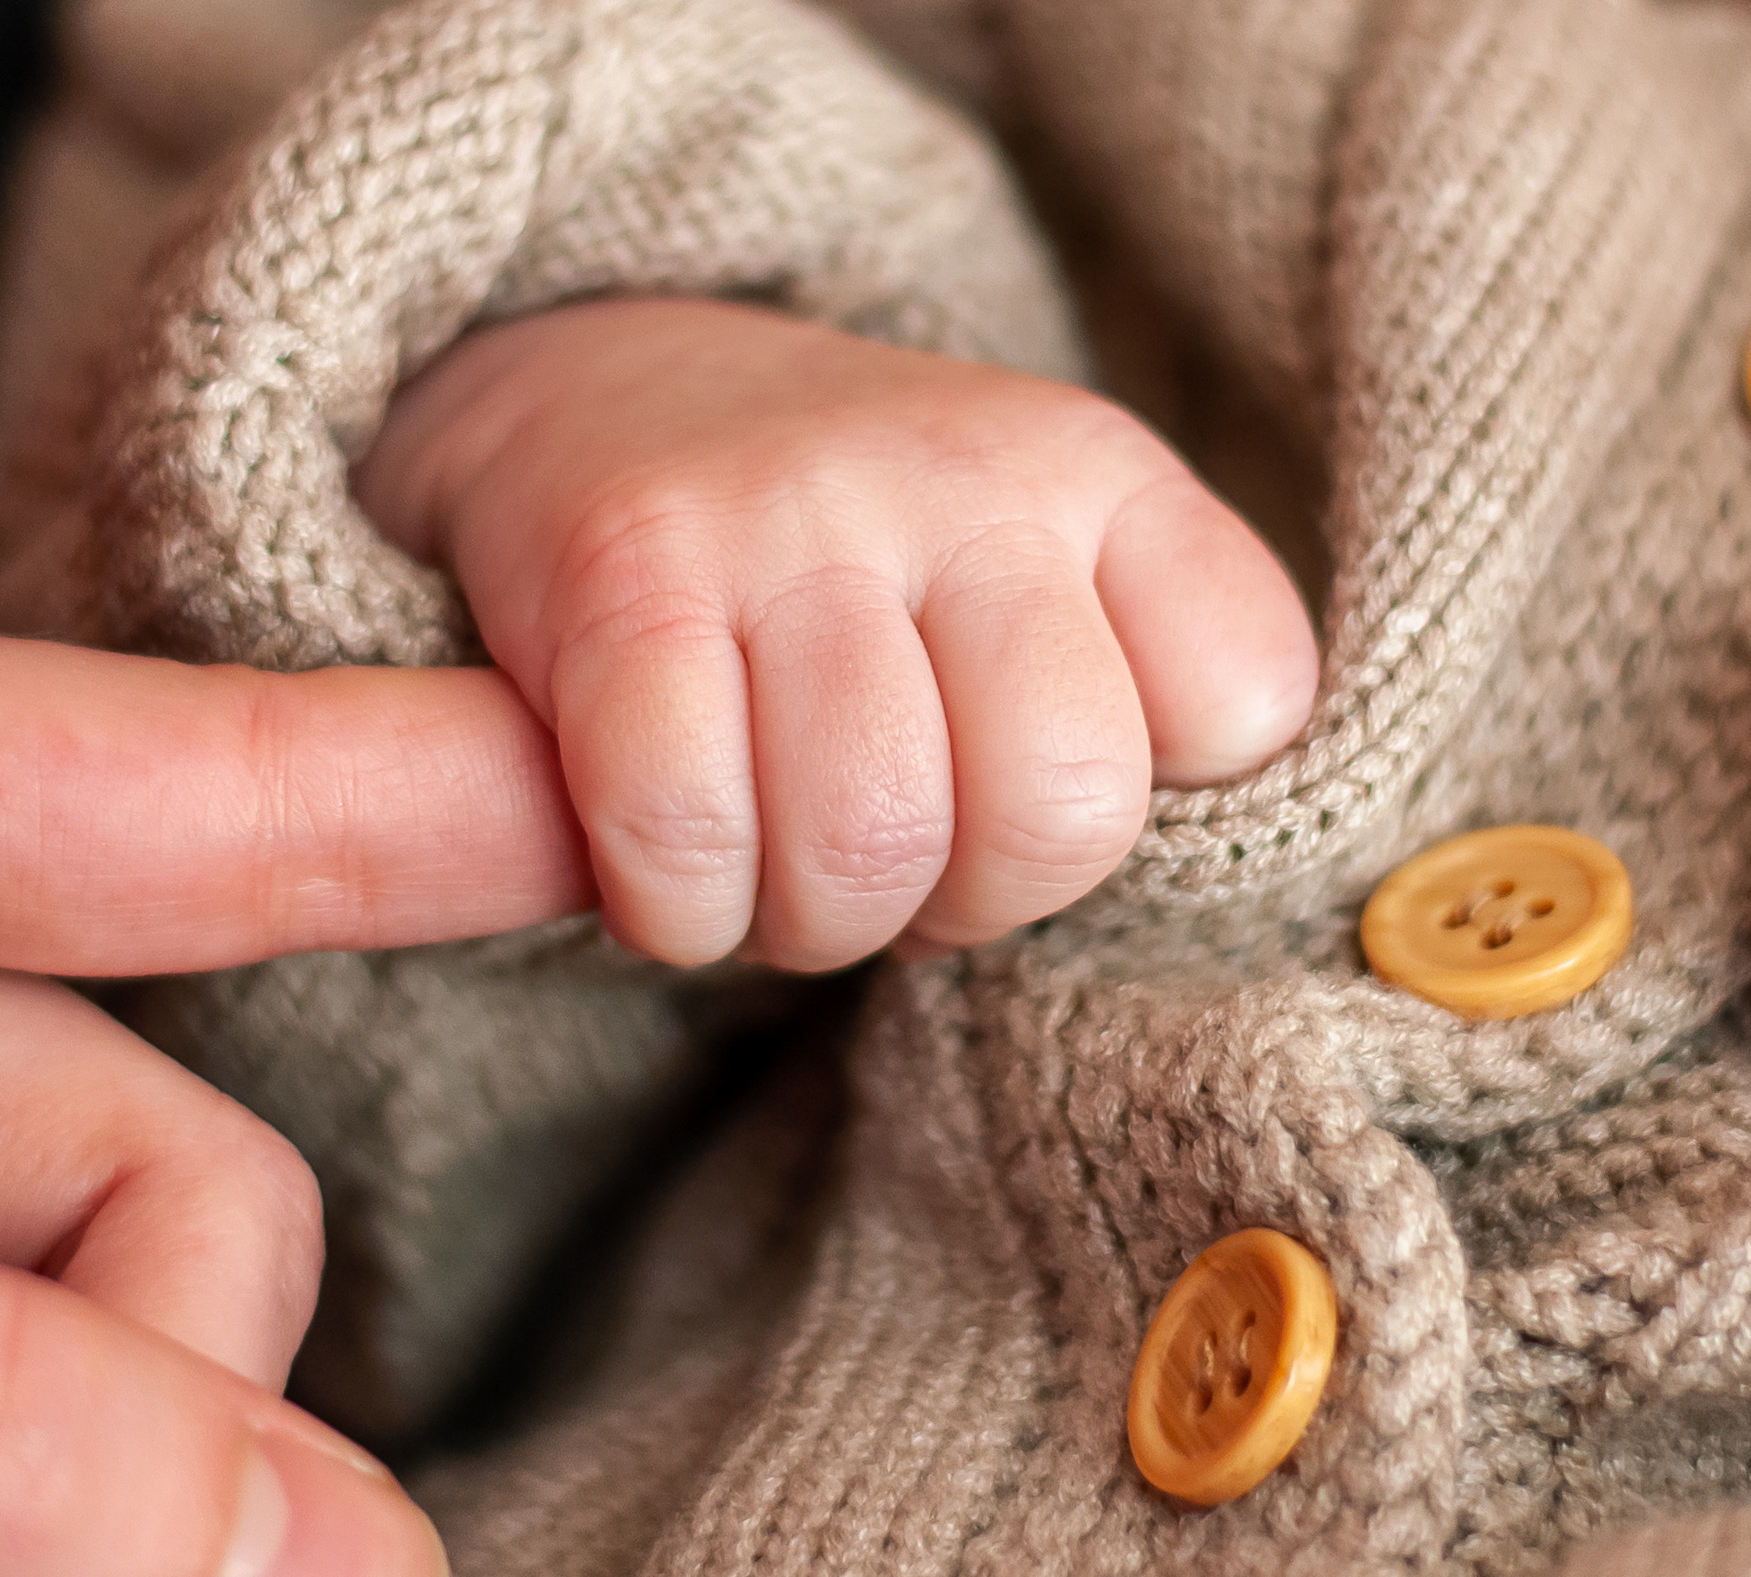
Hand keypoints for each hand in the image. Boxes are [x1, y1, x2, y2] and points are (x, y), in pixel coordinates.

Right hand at [356, 297, 1318, 970]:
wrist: (592, 393)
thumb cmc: (833, 559)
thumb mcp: (1023, 571)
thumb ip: (1120, 703)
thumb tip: (1134, 880)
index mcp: (1090, 472)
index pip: (1244, 704)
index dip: (1115, 816)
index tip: (1001, 790)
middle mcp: (959, 473)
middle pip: (1055, 813)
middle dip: (958, 907)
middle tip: (871, 864)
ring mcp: (790, 512)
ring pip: (868, 844)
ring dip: (803, 923)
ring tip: (763, 862)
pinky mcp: (625, 574)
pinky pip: (689, 839)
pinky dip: (677, 911)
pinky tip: (664, 867)